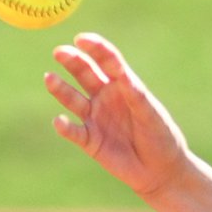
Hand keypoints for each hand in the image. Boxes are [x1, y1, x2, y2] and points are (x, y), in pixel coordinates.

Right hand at [45, 33, 188, 198]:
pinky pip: (74, 132)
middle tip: (60, 53)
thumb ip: (136, 95)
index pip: (106, 60)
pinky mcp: (90, 141)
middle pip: (84, 73)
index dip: (94, 48)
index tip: (82, 39)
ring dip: (60, 89)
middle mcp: (104, 96)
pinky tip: (60, 121)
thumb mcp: (151, 114)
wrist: (162, 172)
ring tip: (50, 78)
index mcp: (122, 85)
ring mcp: (95, 117)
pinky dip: (65, 127)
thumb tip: (121, 73)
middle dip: (72, 61)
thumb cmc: (161, 137)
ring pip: (73, 99)